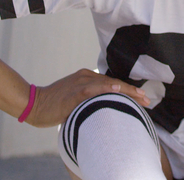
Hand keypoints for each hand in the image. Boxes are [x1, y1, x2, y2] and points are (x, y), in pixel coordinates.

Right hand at [23, 68, 150, 127]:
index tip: (143, 98)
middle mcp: (86, 77)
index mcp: (87, 77)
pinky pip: (93, 89)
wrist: (35, 104)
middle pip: (115, 83)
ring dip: (127, 91)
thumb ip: (89, 99)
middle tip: (148, 100)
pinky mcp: (74, 93)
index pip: (113, 83)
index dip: (129, 90)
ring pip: (109, 85)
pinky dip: (107, 89)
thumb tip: (104, 107)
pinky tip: (118, 91)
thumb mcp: (75, 99)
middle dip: (133, 92)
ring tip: (141, 98)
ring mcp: (80, 83)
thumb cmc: (55, 105)